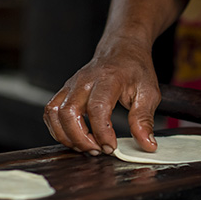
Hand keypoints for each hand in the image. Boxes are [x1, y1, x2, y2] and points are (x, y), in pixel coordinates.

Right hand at [44, 42, 159, 154]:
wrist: (122, 49)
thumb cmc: (134, 69)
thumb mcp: (148, 93)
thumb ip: (144, 120)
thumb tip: (147, 144)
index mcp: (108, 79)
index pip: (97, 108)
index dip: (102, 132)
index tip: (111, 146)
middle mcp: (84, 81)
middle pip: (69, 112)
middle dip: (81, 138)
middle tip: (98, 150)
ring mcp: (71, 85)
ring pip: (55, 113)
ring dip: (67, 136)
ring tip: (86, 146)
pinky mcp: (65, 91)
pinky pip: (51, 112)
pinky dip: (57, 129)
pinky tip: (74, 137)